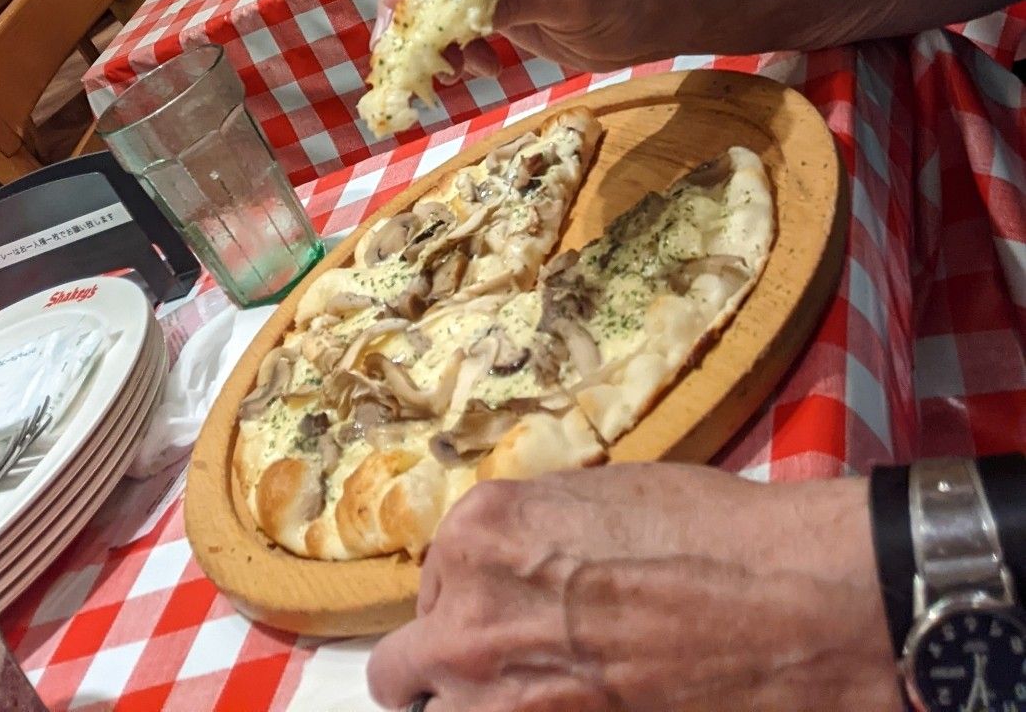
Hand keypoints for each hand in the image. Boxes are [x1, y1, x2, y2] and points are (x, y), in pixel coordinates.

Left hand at [368, 466, 898, 711]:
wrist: (782, 602)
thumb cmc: (707, 535)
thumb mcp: (599, 497)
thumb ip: (528, 535)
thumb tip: (507, 567)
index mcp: (479, 532)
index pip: (433, 586)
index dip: (469, 601)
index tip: (506, 610)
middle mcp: (469, 614)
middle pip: (405, 671)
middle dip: (445, 669)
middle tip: (502, 666)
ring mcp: (499, 697)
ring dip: (472, 707)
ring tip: (530, 693)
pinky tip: (568, 707)